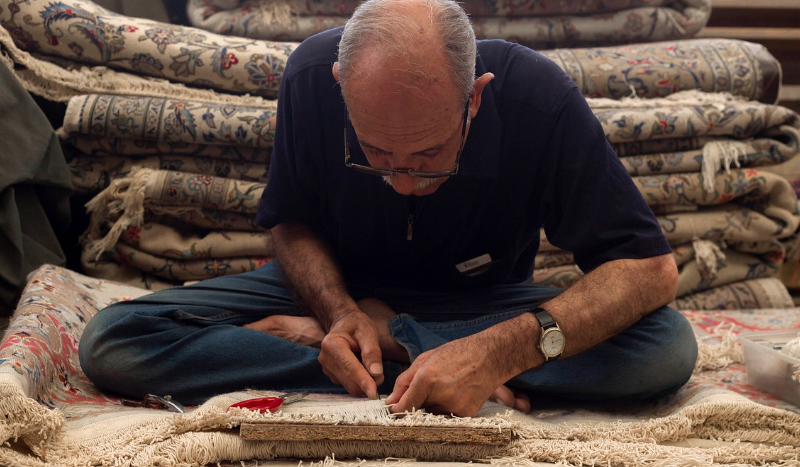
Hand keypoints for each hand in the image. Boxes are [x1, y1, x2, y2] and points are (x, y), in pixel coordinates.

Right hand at [318, 309, 382, 398]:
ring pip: (350, 386)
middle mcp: (326, 358)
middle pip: (349, 381)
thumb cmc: (357, 324)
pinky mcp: (331, 375)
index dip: (363, 381)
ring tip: (366, 362)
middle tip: (378, 368)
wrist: (343, 322)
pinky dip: (357, 380)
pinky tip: (359, 365)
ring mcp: (326, 368)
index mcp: (332, 344)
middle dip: (367, 381)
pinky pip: (348, 384)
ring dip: (363, 381)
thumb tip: (376, 374)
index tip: (373, 394)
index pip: (349, 367)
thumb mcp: (368, 332)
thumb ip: (372, 352)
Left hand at [384, 335, 504, 416]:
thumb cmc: (456, 353)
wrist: (490, 356)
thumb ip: (404, 381)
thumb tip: (391, 401)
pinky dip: (448, 407)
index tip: (394, 410)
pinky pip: (448, 416)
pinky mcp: (466, 414)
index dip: (397, 409)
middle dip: (420, 400)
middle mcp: (440, 396)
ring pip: (433, 413)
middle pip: (418, 409)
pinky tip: (458, 392)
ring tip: (448, 385)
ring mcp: (454, 407)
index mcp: (427, 379)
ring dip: (434, 404)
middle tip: (434, 384)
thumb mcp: (425, 359)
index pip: (404, 406)